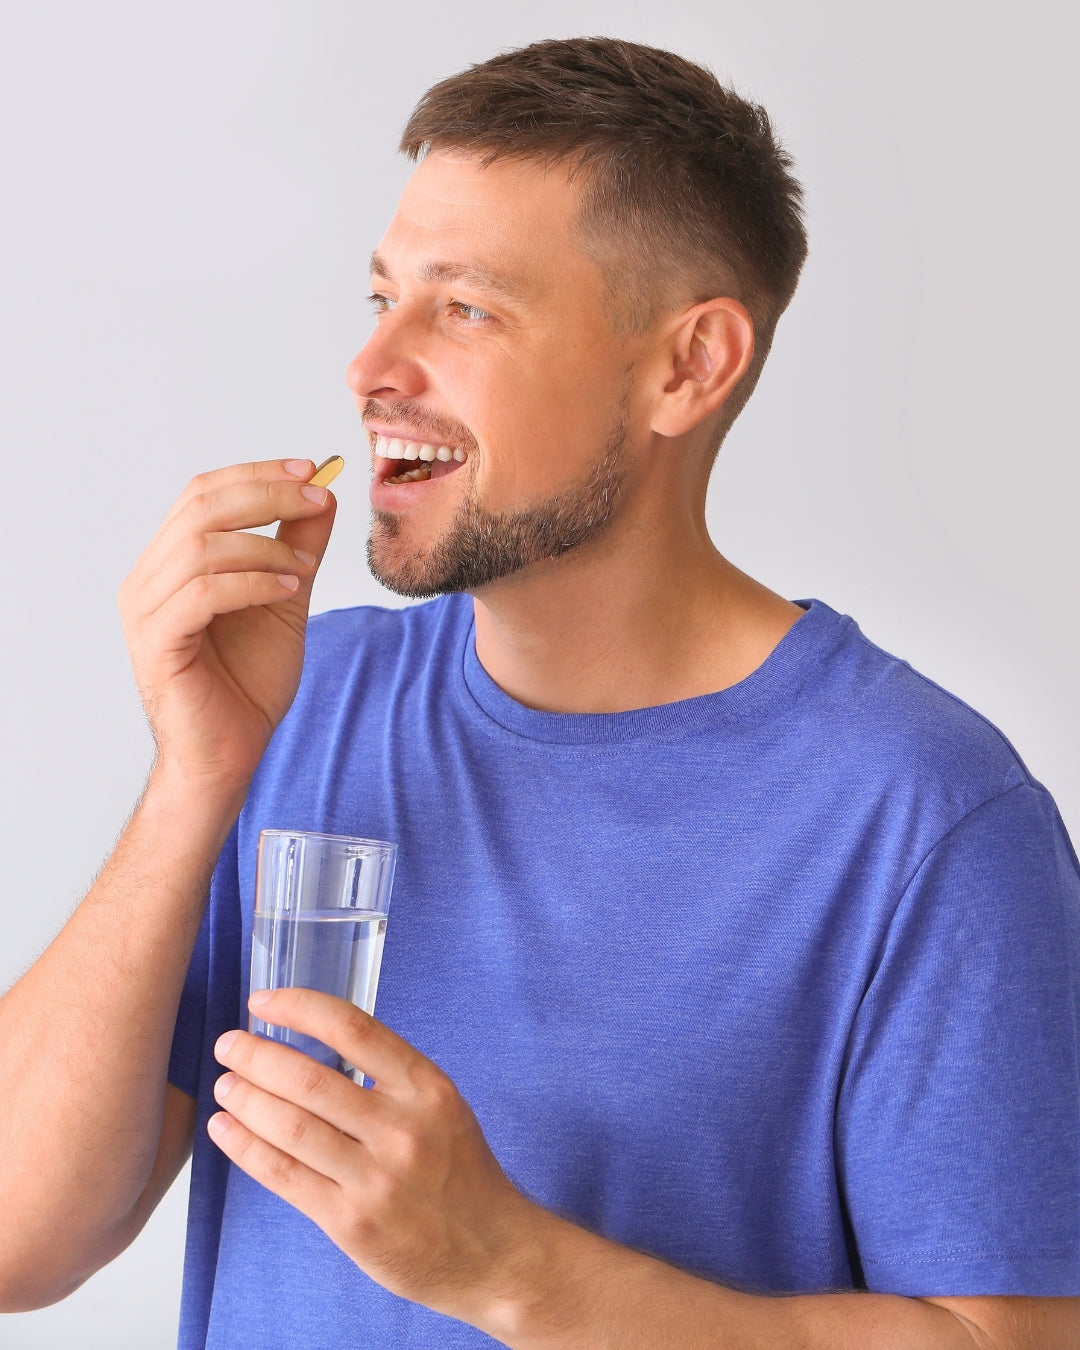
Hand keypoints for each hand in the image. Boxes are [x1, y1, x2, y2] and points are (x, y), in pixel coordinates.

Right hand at [118, 460, 335, 789]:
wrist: (230, 753)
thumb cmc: (248, 683)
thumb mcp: (284, 600)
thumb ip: (297, 547)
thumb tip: (322, 496)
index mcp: (170, 564)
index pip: (203, 494)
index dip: (256, 474)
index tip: (311, 471)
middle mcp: (148, 580)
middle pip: (200, 508)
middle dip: (266, 494)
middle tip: (317, 501)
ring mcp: (145, 612)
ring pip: (200, 547)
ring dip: (265, 546)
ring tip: (304, 568)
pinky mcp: (158, 644)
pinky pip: (202, 594)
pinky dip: (251, 582)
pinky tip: (287, 590)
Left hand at [208, 989, 541, 1324]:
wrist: (492, 1250)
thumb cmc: (460, 1171)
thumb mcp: (441, 1107)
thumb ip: (389, 1078)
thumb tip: (313, 1045)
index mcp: (426, 1088)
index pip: (354, 1029)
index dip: (300, 1008)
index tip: (263, 1000)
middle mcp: (402, 1128)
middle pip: (310, 1080)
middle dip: (257, 1056)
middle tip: (229, 1044)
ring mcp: (376, 1178)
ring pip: (290, 1128)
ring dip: (245, 1099)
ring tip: (224, 1084)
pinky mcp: (351, 1223)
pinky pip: (285, 1177)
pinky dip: (246, 1148)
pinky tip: (226, 1129)